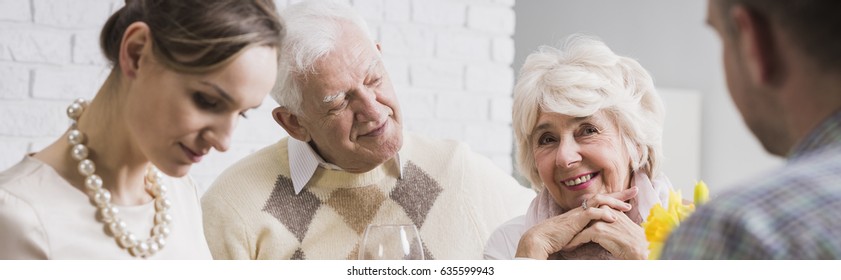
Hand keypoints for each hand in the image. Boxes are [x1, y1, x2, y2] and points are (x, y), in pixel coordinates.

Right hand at [514, 187, 637, 258]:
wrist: (541, 238)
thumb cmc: (556, 237)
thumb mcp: (574, 231)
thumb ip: (585, 228)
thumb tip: (597, 231)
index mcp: (582, 211)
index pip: (601, 200)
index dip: (616, 196)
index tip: (629, 195)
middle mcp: (581, 208)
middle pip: (603, 196)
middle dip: (620, 193)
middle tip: (635, 190)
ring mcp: (578, 213)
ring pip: (599, 200)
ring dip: (614, 202)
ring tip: (627, 206)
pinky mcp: (575, 219)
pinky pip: (591, 213)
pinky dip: (603, 214)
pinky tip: (613, 218)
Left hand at [562, 205, 647, 259]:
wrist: (640, 249)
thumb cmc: (632, 240)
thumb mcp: (621, 225)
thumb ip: (611, 220)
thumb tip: (601, 224)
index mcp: (613, 208)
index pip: (593, 209)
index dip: (582, 218)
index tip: (574, 225)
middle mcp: (607, 211)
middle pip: (585, 216)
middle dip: (575, 225)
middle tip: (566, 232)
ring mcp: (602, 219)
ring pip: (581, 226)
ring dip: (572, 234)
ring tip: (565, 240)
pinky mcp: (599, 230)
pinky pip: (582, 236)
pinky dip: (574, 242)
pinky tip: (569, 247)